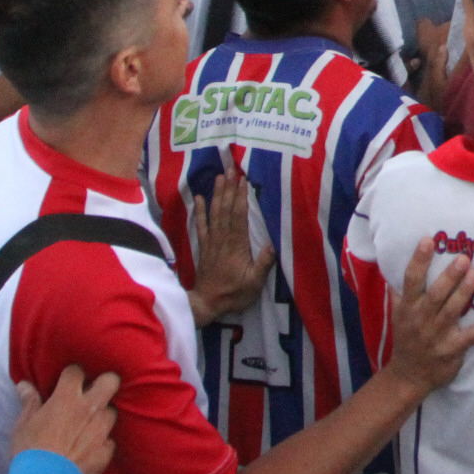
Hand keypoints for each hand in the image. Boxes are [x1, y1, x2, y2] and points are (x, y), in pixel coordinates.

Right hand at [11, 366, 121, 473]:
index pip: (76, 371)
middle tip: (93, 392)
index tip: (67, 381)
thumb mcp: (23, 424)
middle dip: (105, 383)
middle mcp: (90, 409)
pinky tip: (90, 449)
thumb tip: (24, 384)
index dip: (71, 375)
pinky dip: (101, 443)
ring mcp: (102, 430)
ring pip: (112, 412)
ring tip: (89, 425)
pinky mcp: (107, 451)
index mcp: (67, 398)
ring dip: (102, 416)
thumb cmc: (30, 451)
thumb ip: (29, 402)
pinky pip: (109, 441)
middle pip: (111, 381)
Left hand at [186, 168, 274, 325]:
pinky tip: (199, 197)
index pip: (238, 216)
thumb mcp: (255, 282)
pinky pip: (201, 225)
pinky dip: (200, 211)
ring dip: (217, 194)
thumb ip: (264, 262)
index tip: (243, 180)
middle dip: (229, 188)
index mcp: (237, 245)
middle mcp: (223, 239)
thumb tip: (274, 242)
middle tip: (232, 169)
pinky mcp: (204, 247)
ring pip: (214, 213)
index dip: (240, 197)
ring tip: (219, 176)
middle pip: (226, 209)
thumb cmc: (234, 293)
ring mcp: (211, 241)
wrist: (207, 304)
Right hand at [387, 238, 473, 391]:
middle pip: (435, 294)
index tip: (428, 240)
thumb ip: (399, 291)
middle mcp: (421, 319)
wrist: (408, 376)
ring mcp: (437, 335)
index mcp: (408, 308)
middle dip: (449, 276)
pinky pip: (470, 338)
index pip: (412, 280)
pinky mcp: (452, 350)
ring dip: (465, 293)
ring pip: (452, 311)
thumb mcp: (397, 314)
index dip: (419, 260)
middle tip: (463, 258)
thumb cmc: (406, 338)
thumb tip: (394, 262)